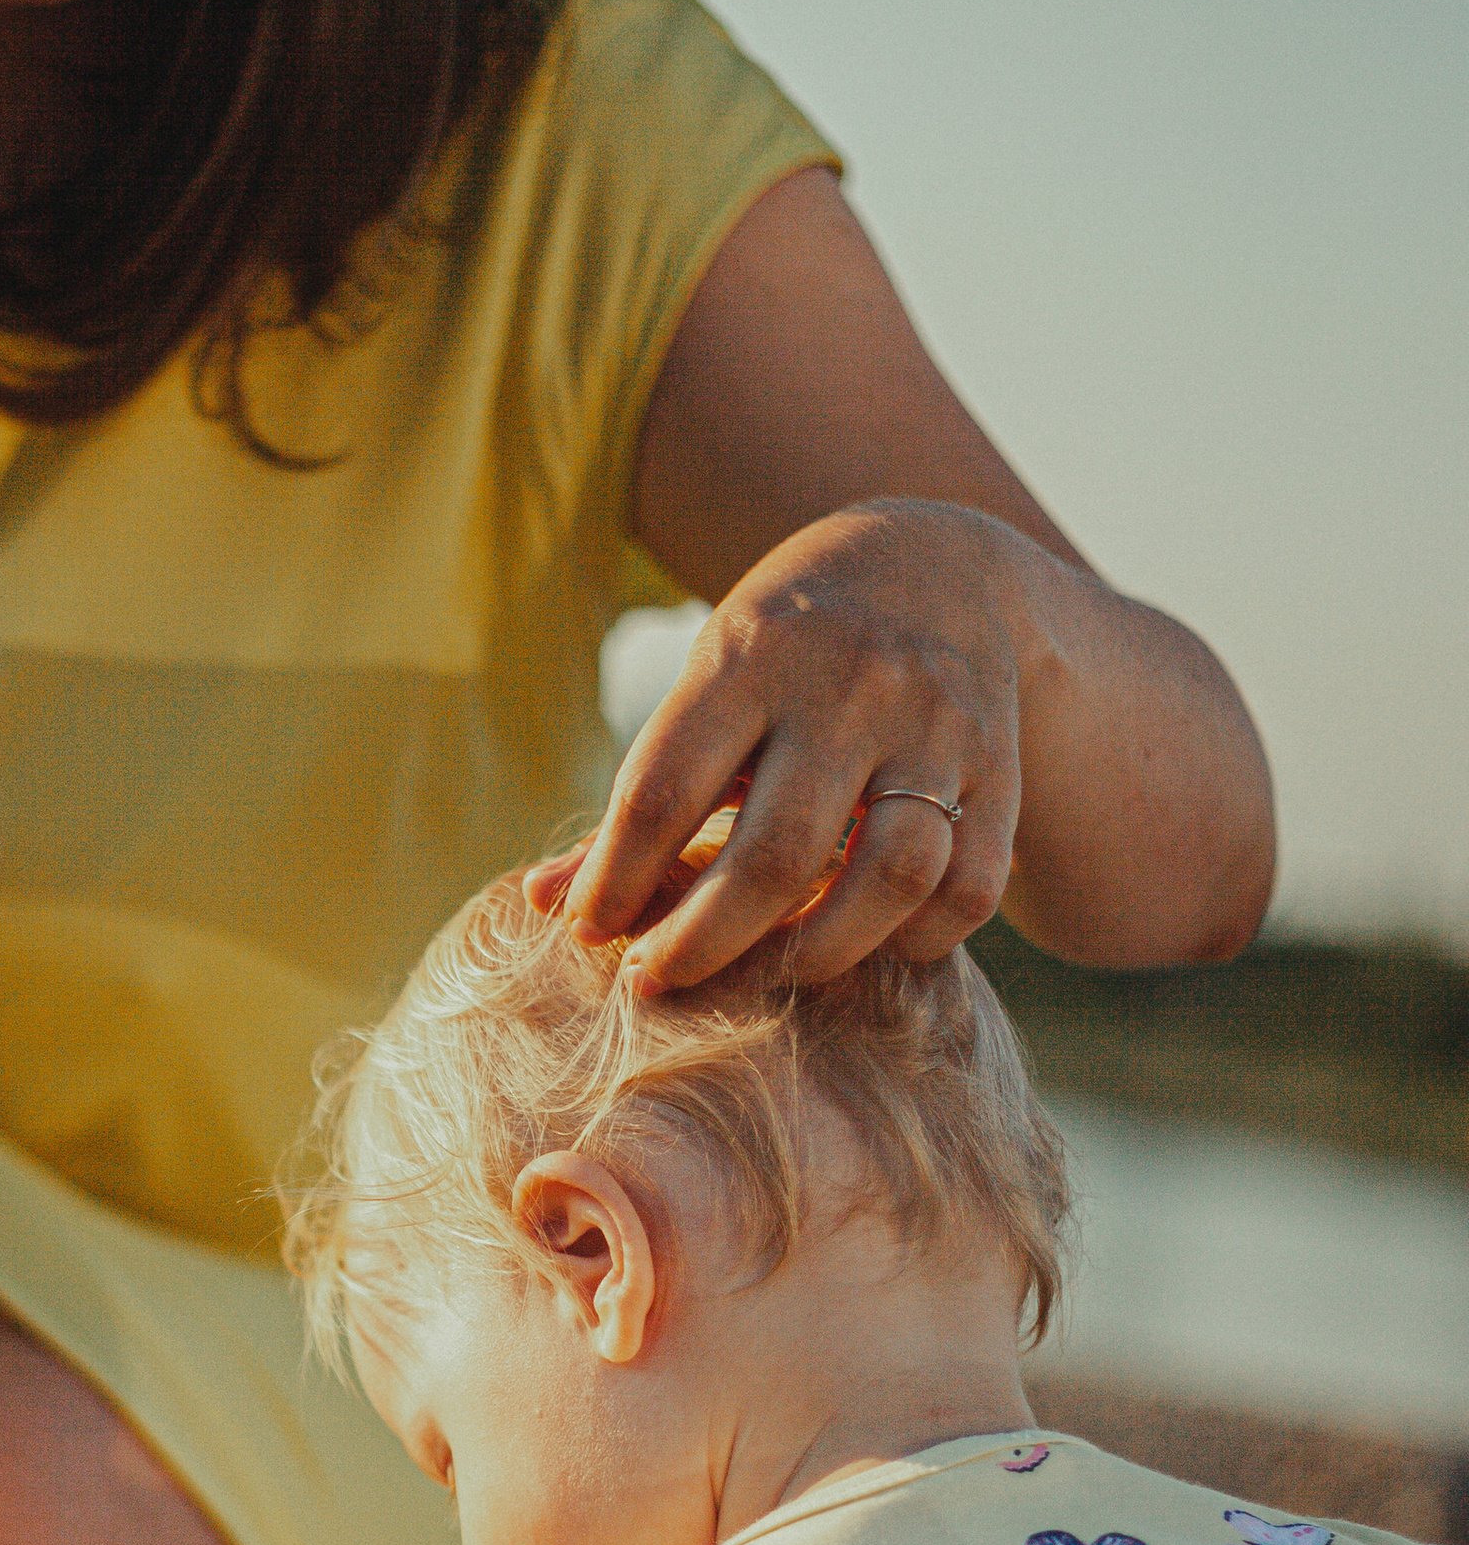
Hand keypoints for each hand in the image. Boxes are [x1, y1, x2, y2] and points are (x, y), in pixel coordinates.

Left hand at [527, 504, 1026, 990]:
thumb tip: (543, 906)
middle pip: (775, 853)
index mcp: (749, 657)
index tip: (590, 935)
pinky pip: (971, 887)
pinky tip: (870, 946)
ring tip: (771, 974)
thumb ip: (638, 800)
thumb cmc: (786, 648)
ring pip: (892, 873)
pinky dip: (919, 940)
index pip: (665, 791)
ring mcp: (937, 728)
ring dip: (821, 951)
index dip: (616, 881)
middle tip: (659, 980)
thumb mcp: (707, 683)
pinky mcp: (1001, 770)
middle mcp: (850, 687)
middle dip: (703, 942)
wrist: (935, 564)